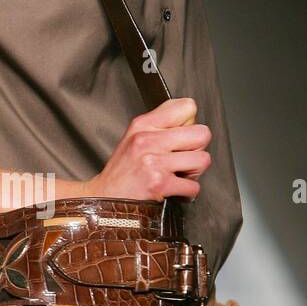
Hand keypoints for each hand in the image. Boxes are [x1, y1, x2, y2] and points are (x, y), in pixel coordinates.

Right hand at [84, 97, 211, 201]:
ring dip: (194, 172)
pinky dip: (187, 192)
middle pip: (202, 134)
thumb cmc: (122, 171)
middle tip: (182, 159)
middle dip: (197, 150)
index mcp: (144, 124)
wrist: (103, 198)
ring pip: (203, 160)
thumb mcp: (134, 136)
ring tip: (177, 174)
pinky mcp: (158, 183)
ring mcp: (153, 162)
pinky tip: (173, 189)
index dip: (190, 124)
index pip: (187, 107)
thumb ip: (162, 123)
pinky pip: (193, 186)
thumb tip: (192, 119)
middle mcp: (147, 139)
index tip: (181, 137)